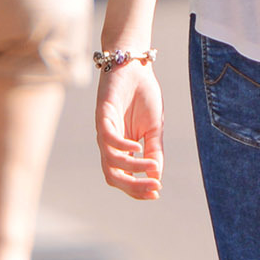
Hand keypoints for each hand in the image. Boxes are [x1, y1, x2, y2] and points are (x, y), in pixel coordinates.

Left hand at [95, 58, 163, 199]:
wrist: (135, 67)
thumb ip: (155, 151)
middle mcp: (110, 143)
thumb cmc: (143, 97)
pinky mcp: (102, 115)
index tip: (156, 193)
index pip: (124, 177)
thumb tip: (156, 177)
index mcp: (122, 149)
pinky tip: (137, 147)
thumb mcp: (155, 128)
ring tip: (151, 166)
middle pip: (114, 176)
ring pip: (110, 161)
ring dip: (132, 168)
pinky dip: (122, 147)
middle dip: (133, 187)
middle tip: (154, 188)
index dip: (137, 190)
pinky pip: (108, 138)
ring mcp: (104, 130)